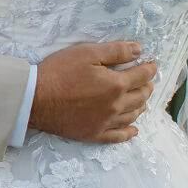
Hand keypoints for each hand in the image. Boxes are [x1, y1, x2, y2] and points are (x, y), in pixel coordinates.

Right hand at [30, 41, 157, 143]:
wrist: (35, 98)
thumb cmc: (59, 72)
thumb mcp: (86, 53)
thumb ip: (115, 51)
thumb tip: (139, 51)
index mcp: (116, 85)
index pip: (142, 76)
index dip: (149, 68)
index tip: (152, 65)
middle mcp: (116, 106)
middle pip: (140, 96)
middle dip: (147, 86)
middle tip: (146, 81)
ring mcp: (105, 122)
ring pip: (132, 115)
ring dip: (140, 106)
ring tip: (141, 100)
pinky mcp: (93, 134)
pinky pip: (118, 136)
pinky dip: (129, 132)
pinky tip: (133, 129)